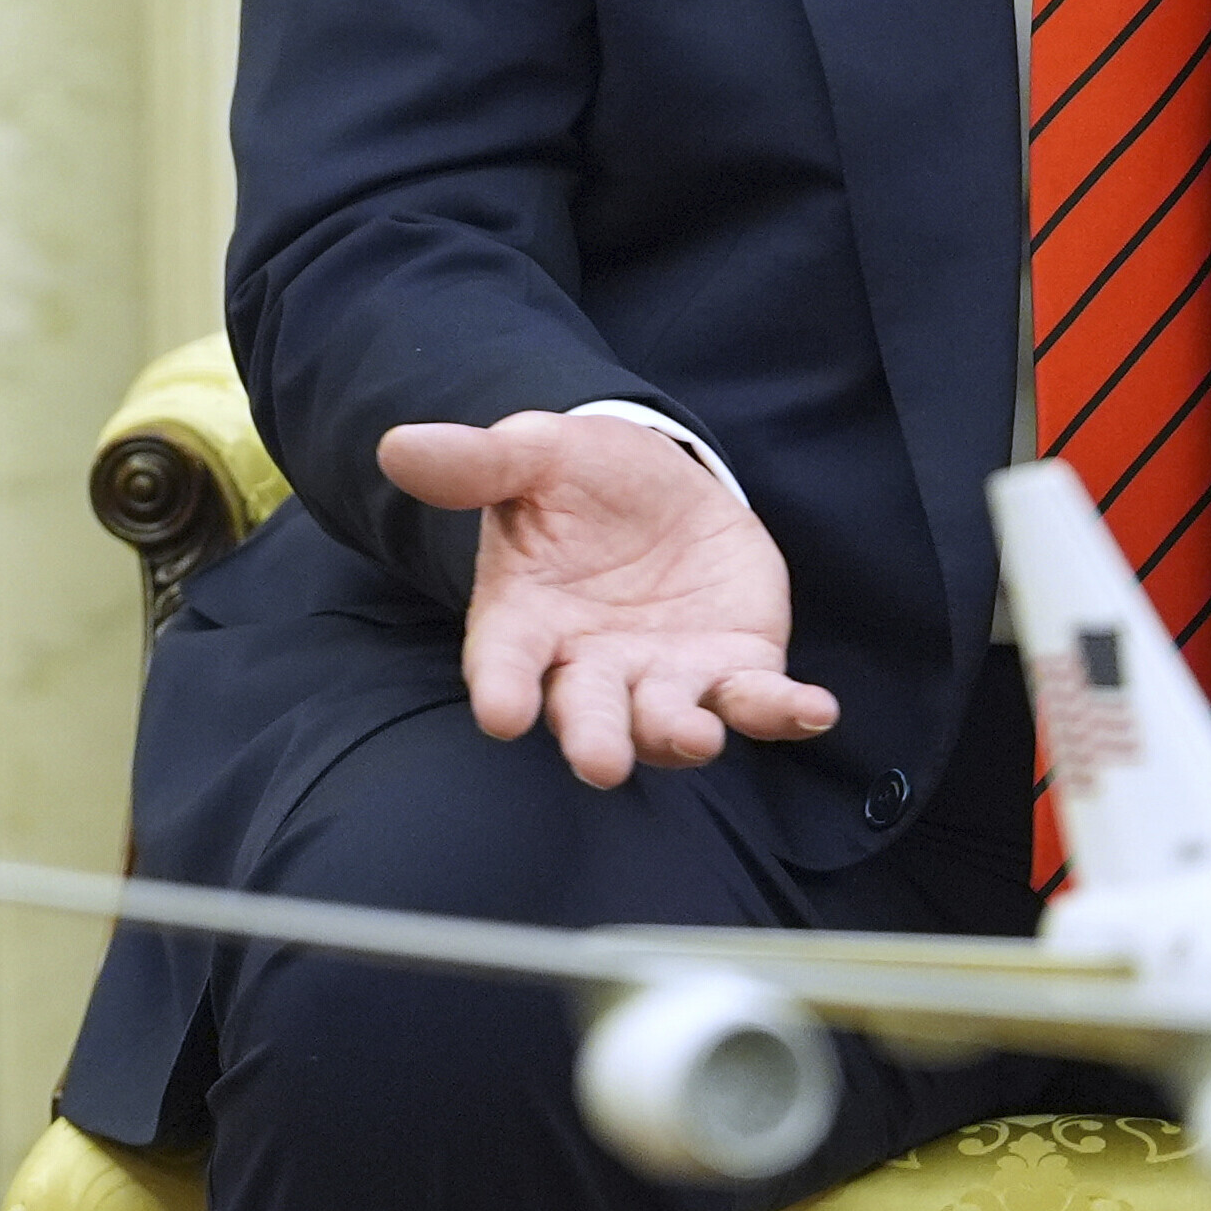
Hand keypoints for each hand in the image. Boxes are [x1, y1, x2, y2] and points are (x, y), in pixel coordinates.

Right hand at [382, 410, 839, 789]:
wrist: (659, 488)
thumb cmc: (579, 481)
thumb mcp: (534, 454)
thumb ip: (477, 464)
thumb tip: (398, 446)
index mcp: (527, 621)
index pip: (504, 662)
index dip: (501, 687)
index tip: (499, 714)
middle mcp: (592, 666)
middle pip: (588, 713)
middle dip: (595, 738)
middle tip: (600, 763)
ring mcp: (666, 676)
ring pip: (672, 721)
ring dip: (683, 734)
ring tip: (698, 734)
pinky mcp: (735, 668)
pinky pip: (757, 700)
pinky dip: (782, 712)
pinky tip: (812, 711)